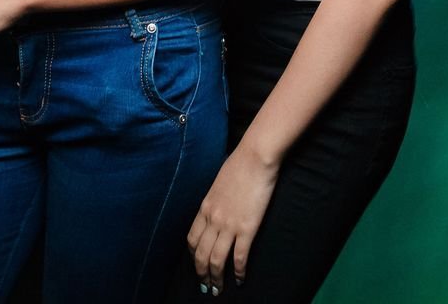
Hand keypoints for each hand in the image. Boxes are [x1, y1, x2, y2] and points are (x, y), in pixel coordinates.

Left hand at [186, 145, 280, 293]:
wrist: (255, 158)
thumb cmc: (239, 164)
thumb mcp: (219, 182)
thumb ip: (216, 198)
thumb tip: (218, 206)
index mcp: (205, 207)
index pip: (192, 239)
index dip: (193, 256)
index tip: (198, 265)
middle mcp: (213, 219)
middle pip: (201, 254)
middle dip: (202, 274)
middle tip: (206, 286)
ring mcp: (229, 225)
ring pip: (217, 260)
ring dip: (216, 278)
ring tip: (219, 289)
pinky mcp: (247, 228)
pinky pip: (239, 256)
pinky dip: (239, 271)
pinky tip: (240, 279)